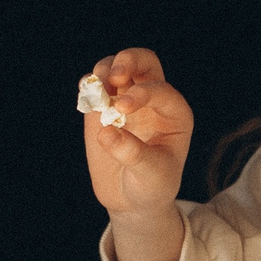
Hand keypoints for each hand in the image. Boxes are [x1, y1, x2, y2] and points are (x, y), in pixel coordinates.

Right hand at [82, 48, 191, 260]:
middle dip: (128, 60)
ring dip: (104, 71)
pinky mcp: (103, 107)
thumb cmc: (152, 187)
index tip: (120, 108)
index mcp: (175, 113)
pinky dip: (88, 85)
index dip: (142, 94)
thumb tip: (107, 132)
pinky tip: (86, 97)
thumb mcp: (150, 177)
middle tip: (114, 75)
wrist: (133, 200)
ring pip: (116, 67)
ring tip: (96, 91)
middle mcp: (153, 100)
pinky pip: (94, 85)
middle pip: (144, 62)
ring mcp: (126, 100)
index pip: (161, 91)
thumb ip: (133, 154)